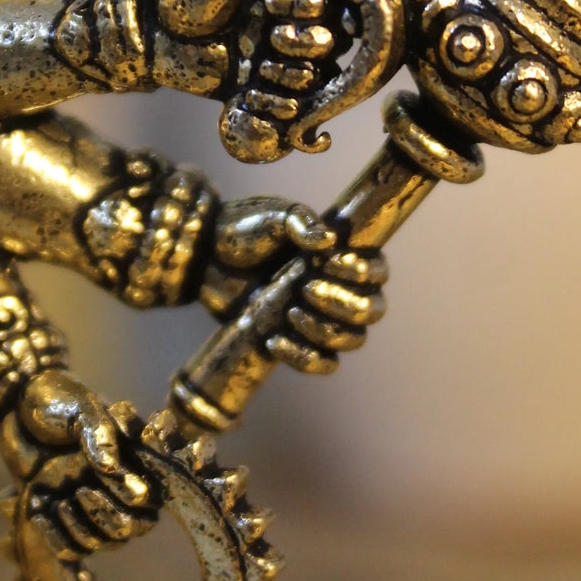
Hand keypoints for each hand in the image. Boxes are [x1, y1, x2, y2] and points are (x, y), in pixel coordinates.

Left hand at [0, 368, 156, 559]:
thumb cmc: (56, 399)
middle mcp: (117, 485)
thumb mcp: (79, 408)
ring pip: (106, 542)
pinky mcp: (66, 518)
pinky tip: (37, 512)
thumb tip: (111, 467)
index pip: (153, 492)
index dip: (134, 494)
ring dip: (81, 529)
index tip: (102, 478)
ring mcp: (93, 504)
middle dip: (109, 518)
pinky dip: (56, 538)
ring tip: (58, 501)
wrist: (16, 407)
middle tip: (79, 491)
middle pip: (136, 526)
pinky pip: (73, 549)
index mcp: (132, 457)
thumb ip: (98, 433)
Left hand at [199, 197, 387, 372]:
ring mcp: (318, 317)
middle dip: (343, 304)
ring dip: (325, 331)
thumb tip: (328, 242)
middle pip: (372, 310)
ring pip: (352, 340)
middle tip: (305, 287)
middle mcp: (336, 288)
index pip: (378, 272)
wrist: (203, 258)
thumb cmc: (242, 228)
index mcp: (339, 255)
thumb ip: (300, 222)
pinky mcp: (296, 341)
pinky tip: (273, 340)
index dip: (364, 273)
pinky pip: (323, 364)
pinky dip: (304, 357)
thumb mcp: (273, 216)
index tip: (327, 262)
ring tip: (288, 312)